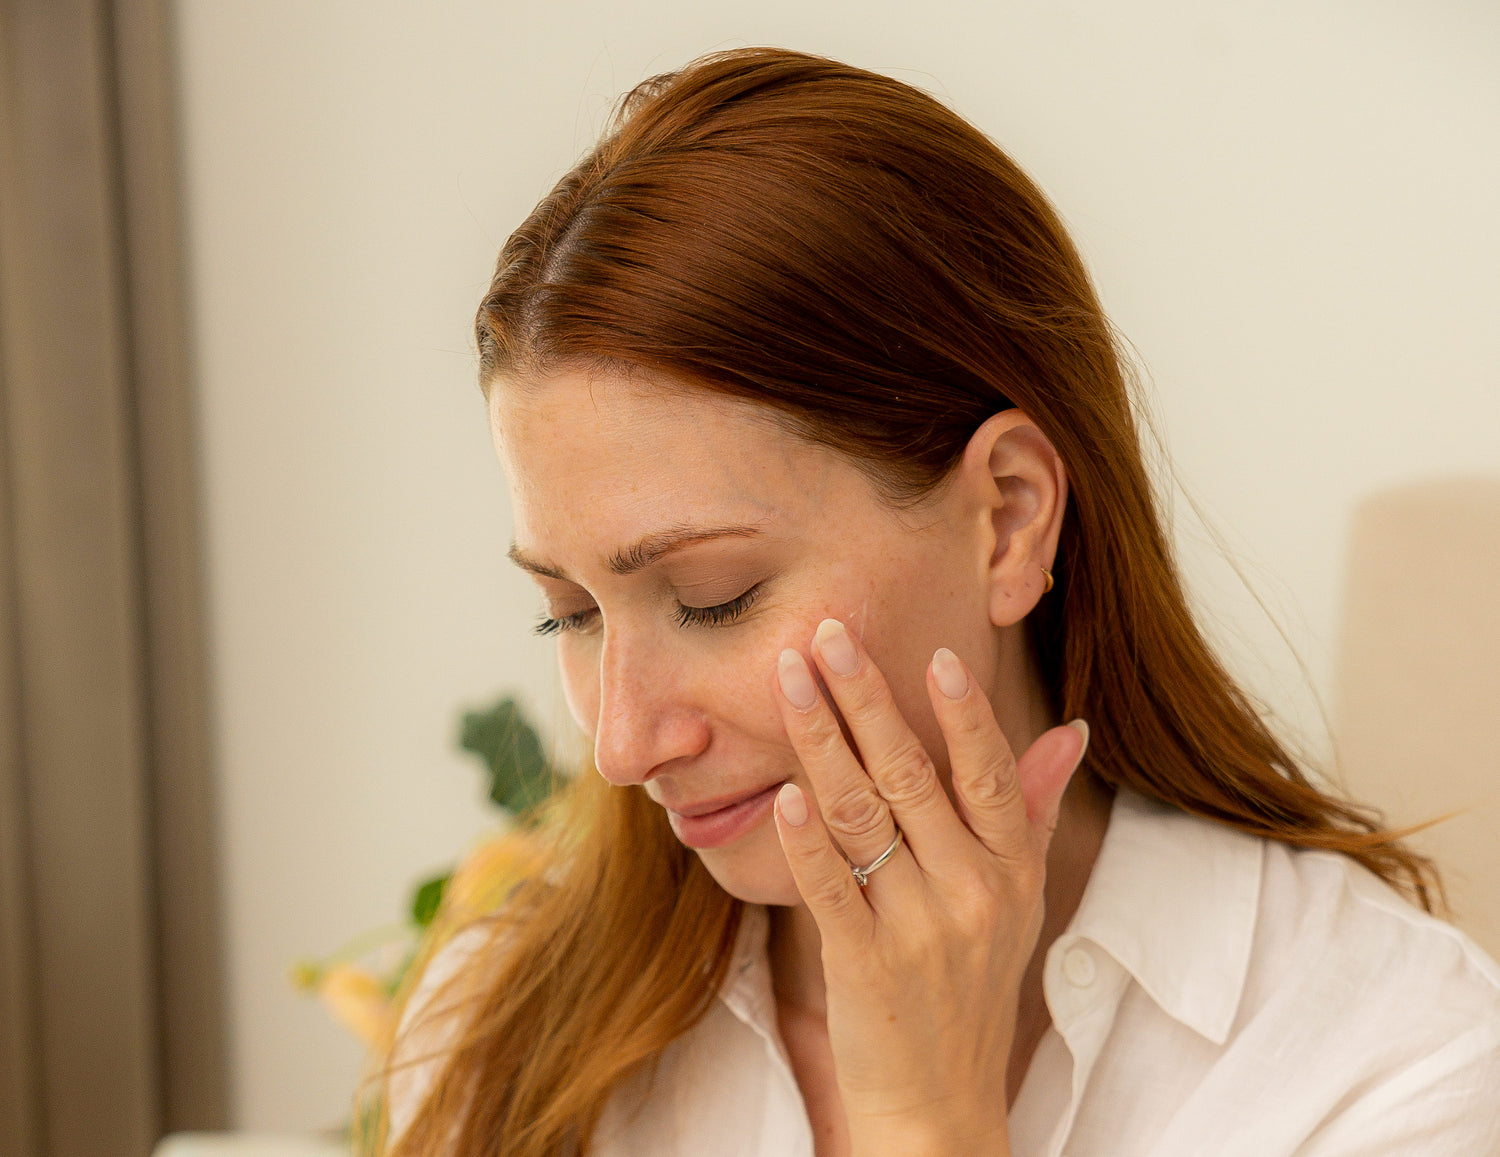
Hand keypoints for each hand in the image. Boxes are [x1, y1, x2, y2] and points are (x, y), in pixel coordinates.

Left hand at [771, 618, 1088, 1155]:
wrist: (938, 1102)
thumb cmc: (973, 985)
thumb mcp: (1020, 899)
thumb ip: (1032, 809)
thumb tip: (1071, 730)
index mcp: (1010, 868)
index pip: (989, 772)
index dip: (962, 712)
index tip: (933, 653)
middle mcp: (972, 892)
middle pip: (912, 775)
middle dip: (865, 697)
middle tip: (827, 633)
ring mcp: (919, 929)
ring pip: (863, 815)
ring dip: (821, 740)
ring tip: (788, 680)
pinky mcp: (866, 965)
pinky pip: (832, 888)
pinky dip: (806, 841)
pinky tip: (783, 794)